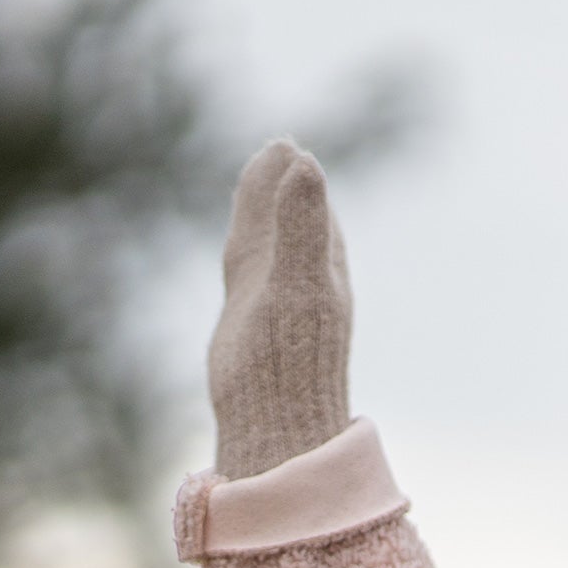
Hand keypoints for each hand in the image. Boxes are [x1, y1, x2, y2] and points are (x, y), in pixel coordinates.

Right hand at [208, 141, 352, 479]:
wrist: (275, 420)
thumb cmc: (291, 358)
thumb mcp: (297, 281)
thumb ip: (299, 225)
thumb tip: (304, 162)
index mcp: (322, 267)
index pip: (310, 209)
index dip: (297, 179)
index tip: (288, 147)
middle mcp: (302, 282)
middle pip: (292, 222)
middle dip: (284, 189)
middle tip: (281, 150)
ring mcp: (275, 301)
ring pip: (269, 244)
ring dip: (265, 214)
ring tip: (264, 181)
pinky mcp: (249, 321)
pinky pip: (250, 272)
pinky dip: (248, 248)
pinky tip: (245, 252)